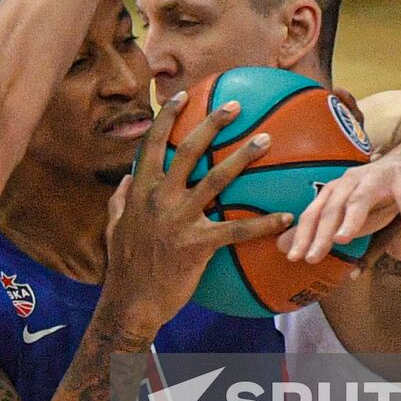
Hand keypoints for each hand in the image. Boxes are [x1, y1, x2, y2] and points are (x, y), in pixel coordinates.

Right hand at [102, 91, 293, 335]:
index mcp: (139, 191)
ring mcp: (178, 220)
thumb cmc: (125, 267)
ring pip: (216, 179)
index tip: (182, 96)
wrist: (131, 303)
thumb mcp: (114, 227)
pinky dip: (264, 223)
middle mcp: (159, 199)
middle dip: (212, 123)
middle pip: (189, 150)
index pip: (153, 144)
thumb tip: (124, 180)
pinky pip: (237, 229)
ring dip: (243, 157)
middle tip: (235, 106)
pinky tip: (287, 216)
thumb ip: (120, 200)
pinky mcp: (198, 245)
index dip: (167, 117)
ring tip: (265, 140)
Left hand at [279, 137, 400, 263]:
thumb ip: (325, 230)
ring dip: (351, 218)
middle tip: (312, 257)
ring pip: (361, 198)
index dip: (303, 235)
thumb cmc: (376, 194)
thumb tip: (285, 247)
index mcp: (335, 190)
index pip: (314, 213)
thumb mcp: (349, 214)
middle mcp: (351, 181)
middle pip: (333, 208)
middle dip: (321, 233)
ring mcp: (377, 178)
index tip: (294, 257)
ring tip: (343, 238)